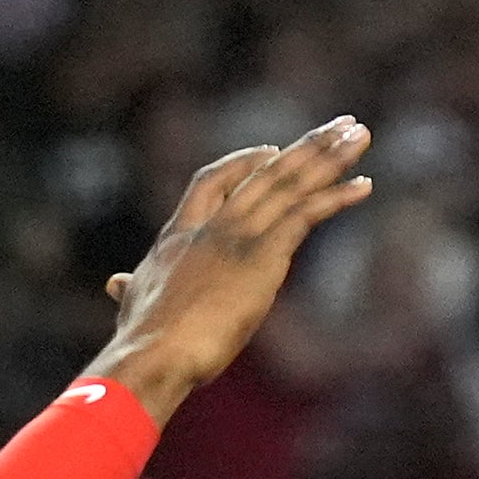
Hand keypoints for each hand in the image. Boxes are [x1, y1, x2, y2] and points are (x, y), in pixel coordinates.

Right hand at [88, 120, 373, 423]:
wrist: (152, 353)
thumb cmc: (141, 340)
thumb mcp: (132, 304)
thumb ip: (130, 289)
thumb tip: (115, 284)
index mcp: (178, 235)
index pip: (211, 182)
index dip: (243, 163)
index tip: (271, 151)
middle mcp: (211, 226)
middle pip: (263, 172)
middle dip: (303, 147)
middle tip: (338, 124)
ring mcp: (238, 237)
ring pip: (289, 184)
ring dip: (329, 157)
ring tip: (361, 133)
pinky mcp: (263, 256)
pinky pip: (305, 214)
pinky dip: (335, 196)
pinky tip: (362, 185)